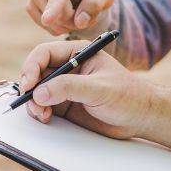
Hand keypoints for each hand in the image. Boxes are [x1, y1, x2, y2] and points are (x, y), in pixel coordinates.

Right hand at [19, 40, 152, 138]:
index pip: (45, 53)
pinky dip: (39, 112)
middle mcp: (68, 68)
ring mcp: (65, 88)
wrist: (141, 117)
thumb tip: (40, 92)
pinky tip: (46, 118)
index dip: (32, 67)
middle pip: (36, 73)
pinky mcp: (65, 105)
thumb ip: (69, 88)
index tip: (28, 85)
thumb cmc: (128, 96)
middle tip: (32, 103)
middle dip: (30, 88)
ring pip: (37, 92)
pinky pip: (43, 106)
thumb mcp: (100, 88)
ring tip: (42, 115)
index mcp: (78, 53)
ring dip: (33, 103)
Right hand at [26, 0, 114, 35]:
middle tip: (87, 16)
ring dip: (64, 24)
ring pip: (45, 17)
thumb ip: (95, 5)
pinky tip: (66, 21)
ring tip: (77, 14)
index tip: (47, 20)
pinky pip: (39, 22)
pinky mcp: (31, 1)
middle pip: (54, 7)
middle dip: (71, 19)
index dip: (55, 5)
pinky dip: (54, 27)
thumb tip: (79, 22)